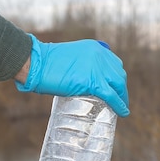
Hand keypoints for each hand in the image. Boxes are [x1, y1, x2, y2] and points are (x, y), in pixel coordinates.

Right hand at [15, 34, 129, 116]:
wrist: (37, 63)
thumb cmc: (48, 63)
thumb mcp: (71, 57)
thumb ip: (82, 65)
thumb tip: (86, 80)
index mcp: (96, 48)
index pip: (115, 64)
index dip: (117, 78)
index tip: (116, 87)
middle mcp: (100, 56)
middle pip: (119, 75)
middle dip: (121, 89)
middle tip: (120, 100)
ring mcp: (97, 69)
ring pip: (118, 85)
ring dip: (122, 97)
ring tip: (121, 108)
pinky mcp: (92, 82)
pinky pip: (111, 95)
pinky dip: (119, 105)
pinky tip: (122, 112)